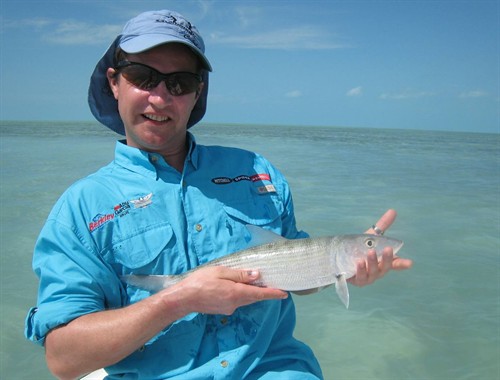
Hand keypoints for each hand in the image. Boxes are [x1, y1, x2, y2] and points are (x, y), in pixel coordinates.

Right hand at [170, 266, 287, 314]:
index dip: (273, 294)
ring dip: (252, 293)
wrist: (183, 298)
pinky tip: (237, 288)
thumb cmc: (200, 281)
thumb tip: (257, 275)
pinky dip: (241, 295)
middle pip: (253, 298)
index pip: (259, 294)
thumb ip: (239, 274)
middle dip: (264, 292)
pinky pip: (236, 301)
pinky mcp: (222, 310)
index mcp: (236, 293)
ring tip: (257, 284)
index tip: (284, 294)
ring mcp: (228, 308)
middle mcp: (235, 303)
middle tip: (273, 285)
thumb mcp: (220, 272)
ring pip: (245, 300)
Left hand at [348, 209, 412, 286]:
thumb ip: (382, 225)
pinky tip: (359, 262)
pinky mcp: (356, 280)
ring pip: (372, 272)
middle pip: (385, 267)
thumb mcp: (370, 236)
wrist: (340, 255)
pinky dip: (360, 270)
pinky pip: (359, 277)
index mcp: (383, 261)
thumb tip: (393, 211)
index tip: (409, 263)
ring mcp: (367, 277)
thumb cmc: (359, 247)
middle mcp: (377, 271)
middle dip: (387, 259)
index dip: (402, 263)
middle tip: (387, 249)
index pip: (395, 264)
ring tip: (370, 253)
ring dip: (373, 262)